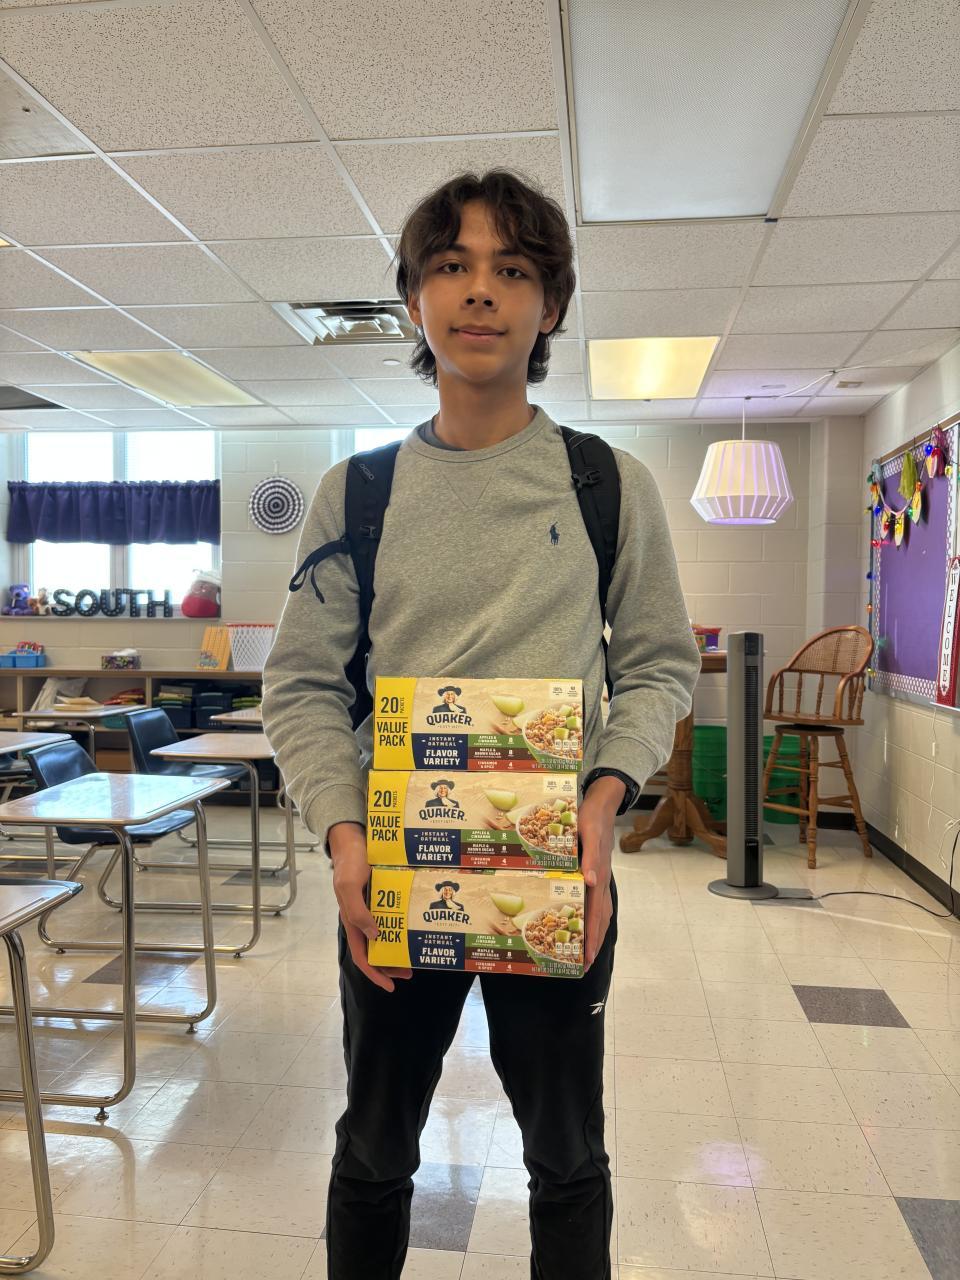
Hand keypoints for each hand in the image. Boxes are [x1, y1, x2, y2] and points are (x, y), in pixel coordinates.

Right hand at [328, 822, 411, 992]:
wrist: (354, 840)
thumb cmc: (351, 863)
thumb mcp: (350, 886)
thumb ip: (358, 911)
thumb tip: (375, 936)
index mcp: (352, 921)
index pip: (362, 957)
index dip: (375, 974)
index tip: (390, 987)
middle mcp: (363, 919)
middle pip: (375, 951)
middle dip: (390, 965)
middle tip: (410, 972)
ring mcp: (372, 909)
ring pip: (384, 936)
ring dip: (397, 948)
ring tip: (413, 954)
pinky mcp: (381, 898)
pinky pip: (391, 917)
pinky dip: (400, 926)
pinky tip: (412, 926)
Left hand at [578, 777, 621, 970]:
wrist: (602, 805)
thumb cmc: (590, 818)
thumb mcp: (587, 832)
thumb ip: (589, 856)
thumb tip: (591, 881)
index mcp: (598, 874)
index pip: (595, 911)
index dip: (591, 934)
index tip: (587, 954)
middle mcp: (601, 880)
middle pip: (600, 918)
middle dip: (593, 943)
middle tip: (584, 965)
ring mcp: (601, 879)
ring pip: (601, 914)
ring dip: (595, 935)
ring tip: (587, 954)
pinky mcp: (598, 875)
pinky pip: (599, 903)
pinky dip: (596, 919)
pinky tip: (588, 927)